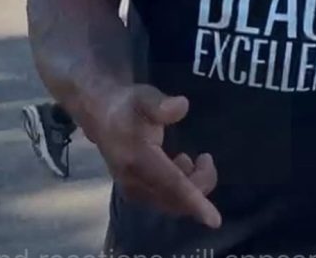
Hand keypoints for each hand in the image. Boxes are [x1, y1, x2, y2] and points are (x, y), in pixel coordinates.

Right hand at [88, 84, 220, 228]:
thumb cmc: (127, 106)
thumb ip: (160, 104)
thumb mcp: (143, 96)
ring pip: (172, 203)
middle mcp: (134, 183)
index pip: (171, 184)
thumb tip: (182, 105)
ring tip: (196, 159)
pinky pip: (166, 200)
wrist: (101, 116)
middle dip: (200, 185)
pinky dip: (182, 189)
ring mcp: (134, 191)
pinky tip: (181, 165)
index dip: (194, 200)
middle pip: (176, 199)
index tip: (214, 220)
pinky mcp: (136, 193)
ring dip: (192, 187)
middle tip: (206, 158)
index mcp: (137, 160)